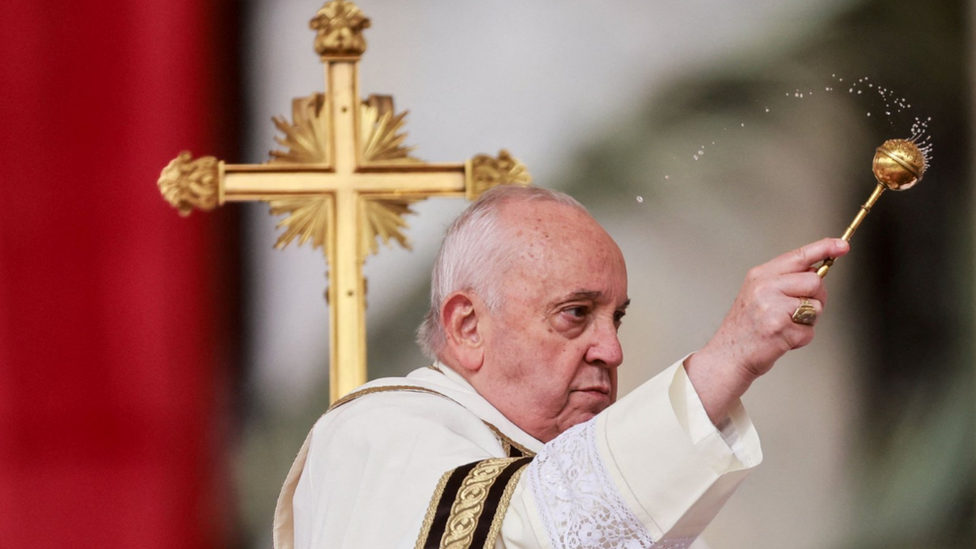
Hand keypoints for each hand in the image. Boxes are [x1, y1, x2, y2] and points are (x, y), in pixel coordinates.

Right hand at [685, 238, 849, 423]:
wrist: (727, 355)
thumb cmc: (745, 327)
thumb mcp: (757, 293)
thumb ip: (784, 280)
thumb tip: (816, 271)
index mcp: (760, 276)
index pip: (798, 256)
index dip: (824, 248)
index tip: (842, 246)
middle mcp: (765, 287)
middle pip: (813, 281)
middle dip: (816, 297)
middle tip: (800, 310)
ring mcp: (772, 307)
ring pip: (815, 306)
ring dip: (807, 320)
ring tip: (785, 326)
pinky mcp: (780, 328)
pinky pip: (809, 330)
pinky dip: (801, 338)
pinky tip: (782, 339)